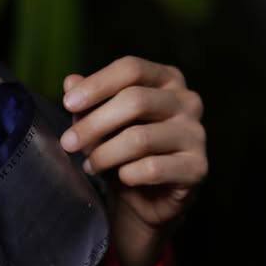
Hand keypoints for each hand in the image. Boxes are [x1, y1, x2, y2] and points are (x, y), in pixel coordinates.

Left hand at [59, 55, 207, 233]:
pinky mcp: (198, 167)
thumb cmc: (124, 148)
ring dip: (105, 154)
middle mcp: (187, 101)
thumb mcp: (102, 120)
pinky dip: (127, 174)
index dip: (97, 84)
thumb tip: (70, 82)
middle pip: (135, 100)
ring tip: (89, 165)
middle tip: (68, 142)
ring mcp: (196, 134)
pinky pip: (152, 168)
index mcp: (167, 78)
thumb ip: (89, 99)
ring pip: (140, 138)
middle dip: (94, 123)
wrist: (149, 197)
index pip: (131, 68)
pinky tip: (120, 178)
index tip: (68, 103)